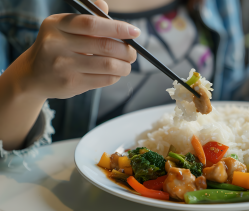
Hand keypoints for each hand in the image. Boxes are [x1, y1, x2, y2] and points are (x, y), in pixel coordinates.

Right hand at [0, 0, 138, 149]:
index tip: (135, 32)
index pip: (93, 24)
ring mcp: (63, 66)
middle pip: (105, 46)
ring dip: (125, 66)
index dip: (118, 28)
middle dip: (126, 50)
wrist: (32, 75)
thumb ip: (86, 18)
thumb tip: (104, 7)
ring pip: (108, 65)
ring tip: (127, 64)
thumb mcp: (64, 28)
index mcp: (57, 25)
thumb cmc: (56, 47)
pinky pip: (103, 79)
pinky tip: (116, 73)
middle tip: (133, 53)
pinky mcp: (71, 84)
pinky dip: (115, 76)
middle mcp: (57, 44)